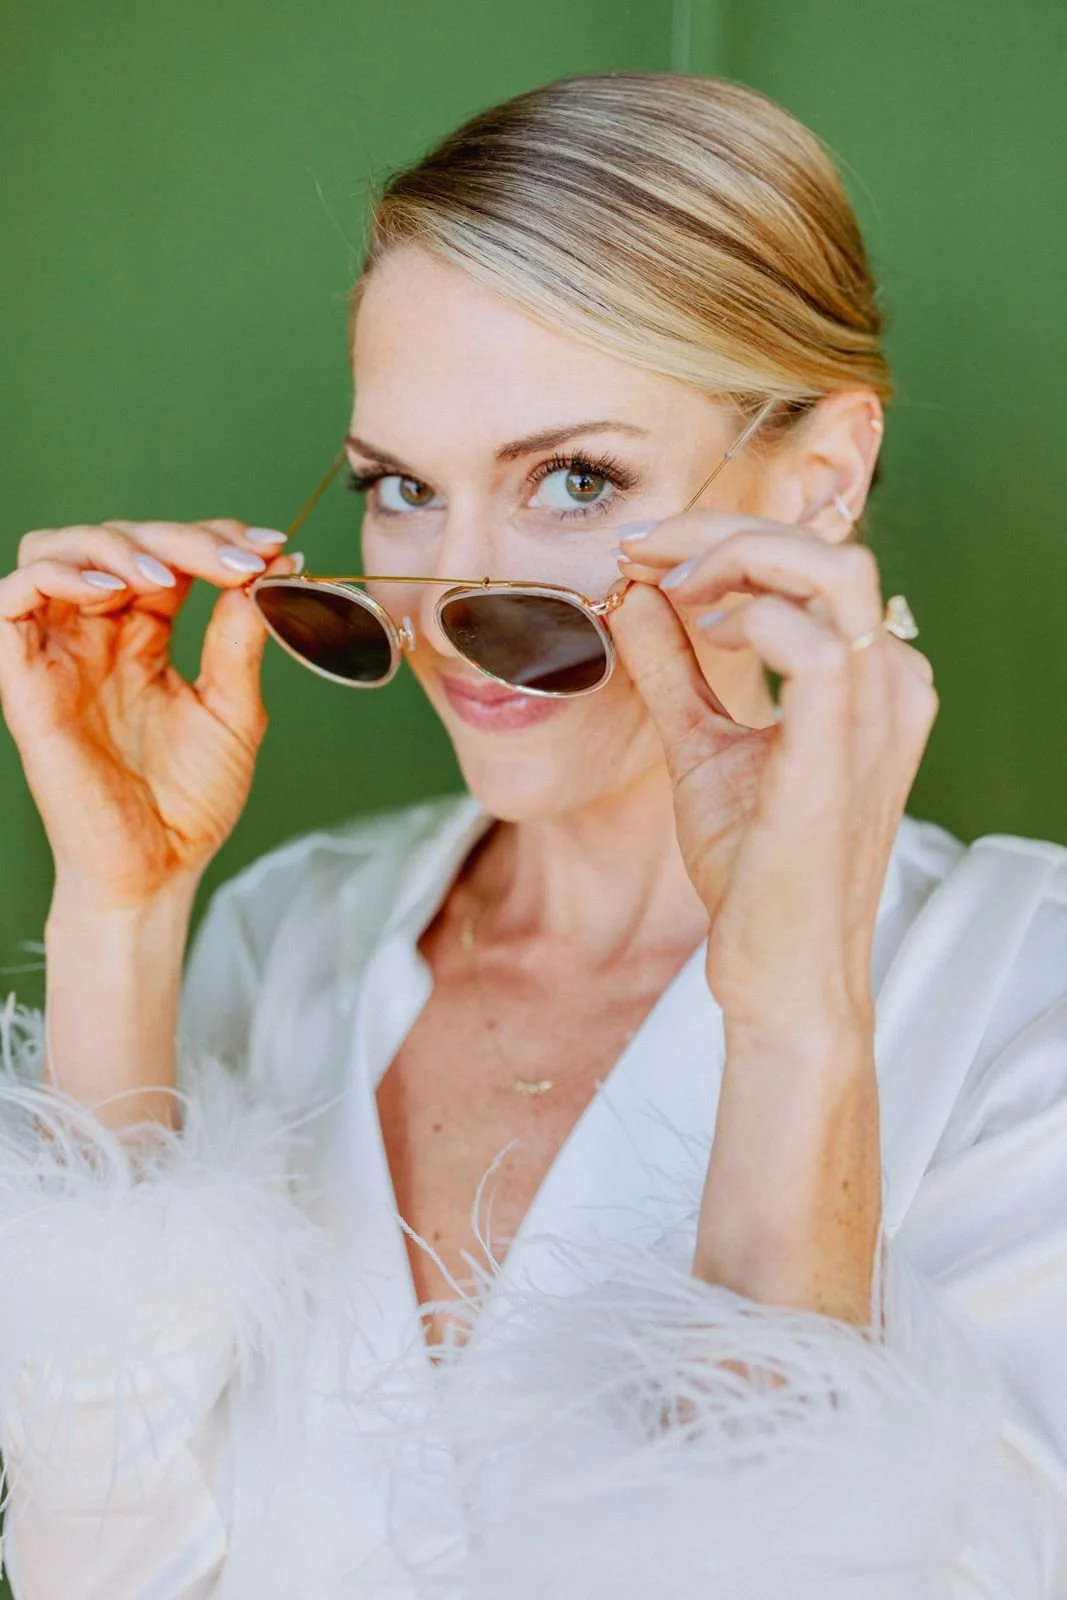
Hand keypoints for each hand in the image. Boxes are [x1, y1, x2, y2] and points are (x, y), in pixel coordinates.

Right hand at [0, 519, 294, 908]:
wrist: (158, 870)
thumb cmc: (190, 802)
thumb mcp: (233, 710)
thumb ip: (239, 640)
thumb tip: (267, 570)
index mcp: (142, 639)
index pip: (166, 556)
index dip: (213, 538)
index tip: (271, 548)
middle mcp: (95, 637)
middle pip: (118, 542)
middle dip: (181, 537)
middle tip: (238, 558)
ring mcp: (57, 655)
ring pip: (55, 551)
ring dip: (114, 543)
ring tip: (169, 571)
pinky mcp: (23, 682)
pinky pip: (10, 601)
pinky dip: (57, 575)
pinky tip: (112, 590)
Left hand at [610, 515, 936, 1041]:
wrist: (778, 967)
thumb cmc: (755, 868)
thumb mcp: (702, 744)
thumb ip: (676, 668)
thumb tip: (640, 595)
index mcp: (869, 680)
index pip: (816, 564)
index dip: (727, 539)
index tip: (649, 554)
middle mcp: (890, 685)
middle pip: (828, 548)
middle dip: (725, 530)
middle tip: (647, 552)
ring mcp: (877, 715)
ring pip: (833, 571)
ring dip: (738, 558)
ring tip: (675, 588)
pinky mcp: (841, 752)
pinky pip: (818, 644)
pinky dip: (753, 614)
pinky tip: (708, 629)